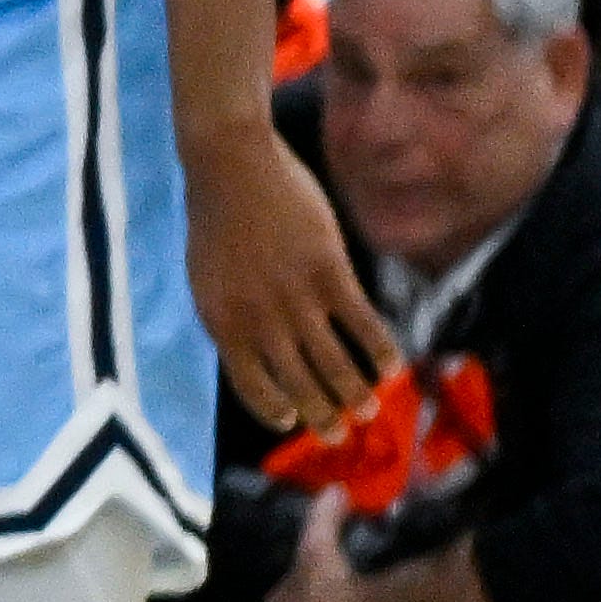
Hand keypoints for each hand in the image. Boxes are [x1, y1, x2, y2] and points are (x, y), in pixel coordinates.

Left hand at [186, 111, 393, 435]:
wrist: (230, 166)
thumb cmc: (216, 219)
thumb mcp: (207, 279)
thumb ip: (229, 317)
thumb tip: (250, 351)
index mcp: (222, 324)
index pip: (251, 385)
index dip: (276, 409)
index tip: (292, 422)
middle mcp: (259, 320)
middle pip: (298, 383)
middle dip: (323, 415)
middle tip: (343, 435)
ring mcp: (296, 298)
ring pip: (333, 362)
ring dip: (355, 391)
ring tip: (371, 409)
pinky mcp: (329, 272)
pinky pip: (360, 323)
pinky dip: (379, 349)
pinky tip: (393, 366)